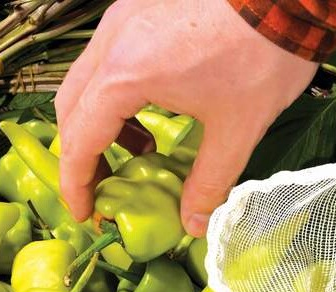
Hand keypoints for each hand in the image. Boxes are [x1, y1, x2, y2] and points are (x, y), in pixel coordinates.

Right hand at [55, 0, 317, 236]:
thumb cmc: (264, 58)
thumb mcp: (236, 130)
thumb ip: (209, 182)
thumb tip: (193, 226)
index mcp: (125, 73)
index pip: (80, 138)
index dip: (77, 182)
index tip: (86, 212)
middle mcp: (112, 40)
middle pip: (72, 107)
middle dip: (83, 153)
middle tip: (107, 186)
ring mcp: (123, 17)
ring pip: (87, 79)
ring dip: (101, 121)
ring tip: (141, 150)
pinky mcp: (139, 7)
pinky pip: (108, 56)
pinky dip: (116, 91)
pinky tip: (152, 108)